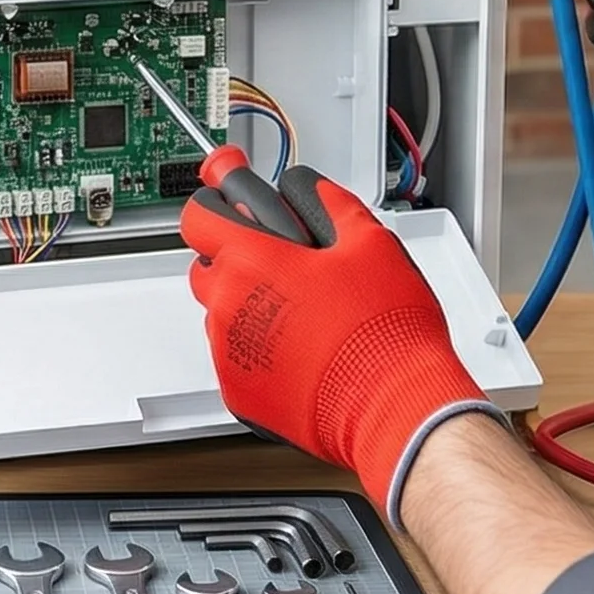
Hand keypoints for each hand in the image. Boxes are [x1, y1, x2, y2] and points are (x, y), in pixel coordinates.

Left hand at [182, 167, 500, 513]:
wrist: (393, 405)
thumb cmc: (383, 331)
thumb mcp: (371, 243)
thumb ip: (327, 202)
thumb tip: (309, 188)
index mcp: (250, 261)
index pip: (200, 214)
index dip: (217, 199)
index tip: (223, 187)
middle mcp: (227, 306)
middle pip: (207, 265)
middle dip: (237, 256)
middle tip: (283, 262)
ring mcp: (229, 353)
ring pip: (222, 313)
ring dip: (248, 305)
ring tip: (303, 312)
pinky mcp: (239, 392)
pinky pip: (235, 357)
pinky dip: (258, 348)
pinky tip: (301, 348)